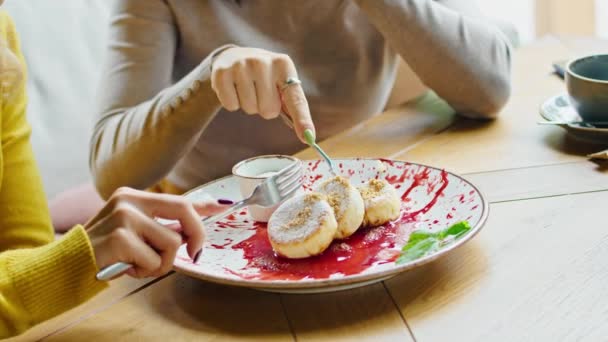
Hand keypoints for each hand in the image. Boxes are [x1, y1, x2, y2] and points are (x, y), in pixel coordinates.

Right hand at [85, 187, 228, 277]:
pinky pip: (153, 260)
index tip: (221, 207)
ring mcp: (124, 217)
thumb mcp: (132, 233)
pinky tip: (127, 269)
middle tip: (195, 254)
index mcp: (133, 196)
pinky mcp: (120, 237)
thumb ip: (158, 229)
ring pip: (171, 243)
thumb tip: (189, 236)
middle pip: (183, 210)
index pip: (178, 199)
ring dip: (161, 263)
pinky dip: (145, 270)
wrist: (67, 264)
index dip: (202, 206)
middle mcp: (130, 200)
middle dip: (196, 235)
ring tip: (139, 264)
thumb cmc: (104, 252)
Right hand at [210, 46, 314, 141]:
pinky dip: (232, 103)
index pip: (295, 99)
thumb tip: (307, 137)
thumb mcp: (282, 84)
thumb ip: (294, 107)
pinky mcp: (222, 72)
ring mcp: (241, 65)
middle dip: (264, 108)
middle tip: (259, 92)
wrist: (234, 57)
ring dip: (248, 105)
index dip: (302, 120)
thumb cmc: (265, 78)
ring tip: (246, 88)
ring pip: (249, 109)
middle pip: (269, 110)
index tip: (308, 138)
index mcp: (284, 65)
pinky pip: (231, 105)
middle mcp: (263, 62)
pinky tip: (233, 88)